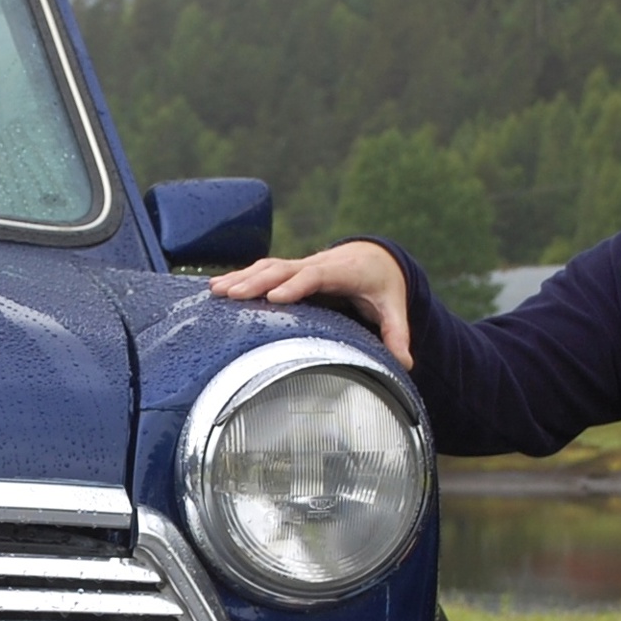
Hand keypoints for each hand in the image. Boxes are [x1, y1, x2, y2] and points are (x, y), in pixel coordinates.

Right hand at [206, 241, 414, 367]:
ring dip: (241, 277)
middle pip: (283, 268)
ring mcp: (300, 265)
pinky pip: (261, 270)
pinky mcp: (289, 270)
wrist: (373, 256)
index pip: (316, 275)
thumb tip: (405, 363)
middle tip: (233, 295)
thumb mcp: (393, 307)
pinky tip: (215, 287)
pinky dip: (239, 276)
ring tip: (216, 291)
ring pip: (267, 266)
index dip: (296, 285)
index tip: (275, 297)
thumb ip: (397, 334)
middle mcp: (317, 264)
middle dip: (257, 281)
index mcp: (342, 271)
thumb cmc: (381, 286)